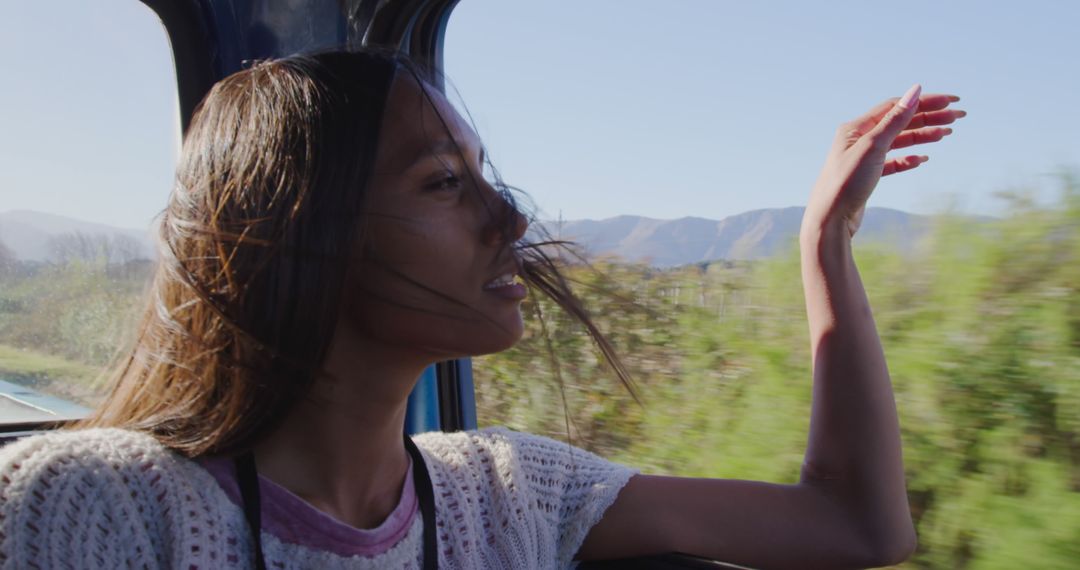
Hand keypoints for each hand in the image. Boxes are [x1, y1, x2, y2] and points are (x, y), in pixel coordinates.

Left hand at [803, 85, 964, 238]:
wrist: (830, 219)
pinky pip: (892, 163)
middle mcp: (858, 140)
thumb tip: (915, 90)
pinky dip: (908, 159)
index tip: (950, 102)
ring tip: (946, 134)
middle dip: (929, 118)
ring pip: (898, 142)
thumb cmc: (846, 182)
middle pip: (899, 122)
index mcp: (856, 128)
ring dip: (922, 136)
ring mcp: (863, 158)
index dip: (924, 102)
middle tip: (957, 117)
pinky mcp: (867, 177)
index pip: (895, 107)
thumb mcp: (873, 146)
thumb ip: (895, 119)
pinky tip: (922, 160)